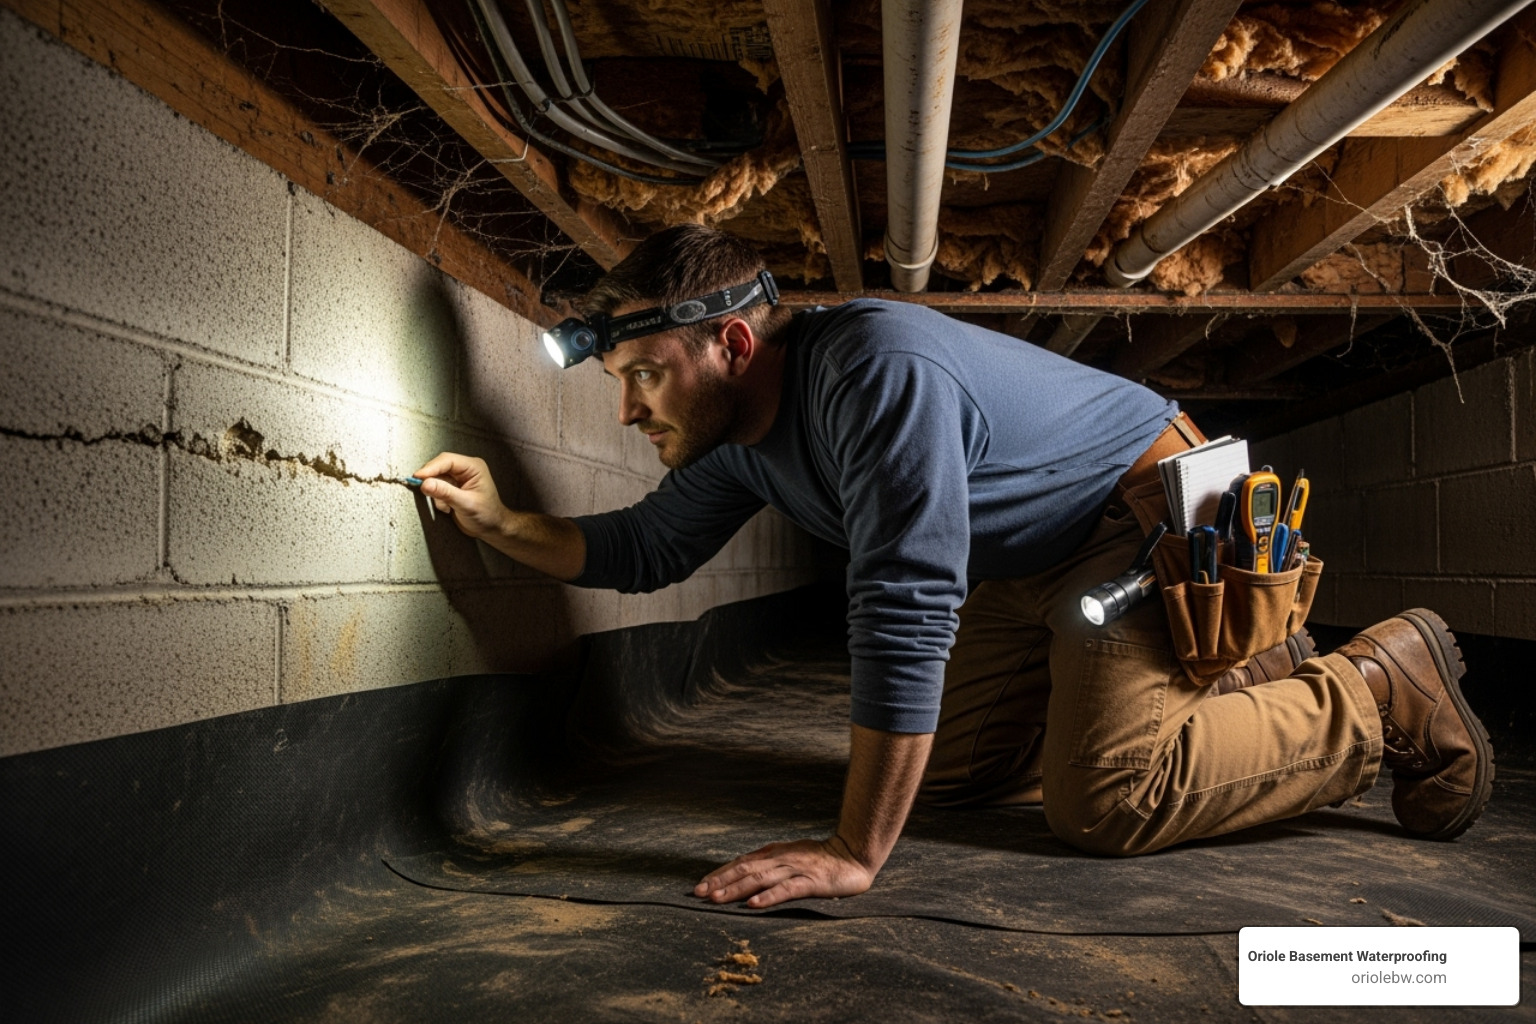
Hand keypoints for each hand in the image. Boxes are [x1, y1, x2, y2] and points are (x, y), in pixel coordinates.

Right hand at [412, 452, 508, 542]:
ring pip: (435, 478)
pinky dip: (438, 499)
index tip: (418, 477)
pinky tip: (448, 507)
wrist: (491, 528)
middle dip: (431, 481)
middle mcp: (465, 470)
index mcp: (473, 467)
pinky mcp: (451, 487)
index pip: (447, 460)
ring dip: (436, 494)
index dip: (430, 468)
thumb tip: (426, 483)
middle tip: (426, 492)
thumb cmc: (488, 515)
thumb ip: (445, 493)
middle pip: (438, 467)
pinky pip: (436, 488)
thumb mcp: (466, 504)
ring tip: (447, 506)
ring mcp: (458, 478)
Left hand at [693, 836, 875, 908]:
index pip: (740, 863)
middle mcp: (780, 859)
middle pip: (744, 870)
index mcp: (774, 853)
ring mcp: (794, 869)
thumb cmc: (821, 858)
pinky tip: (753, 904)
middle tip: (698, 893)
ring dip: (736, 889)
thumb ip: (769, 863)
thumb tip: (743, 872)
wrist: (854, 854)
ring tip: (716, 898)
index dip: (719, 873)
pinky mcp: (810, 881)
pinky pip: (786, 889)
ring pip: (759, 878)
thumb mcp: (790, 857)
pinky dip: (768, 897)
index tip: (700, 886)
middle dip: (720, 881)